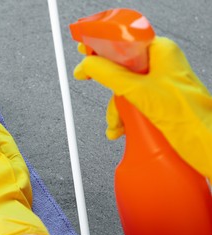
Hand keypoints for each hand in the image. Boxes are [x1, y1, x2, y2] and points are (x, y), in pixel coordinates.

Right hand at [74, 37, 211, 178]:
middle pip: (120, 68)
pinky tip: (121, 128)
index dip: (102, 46)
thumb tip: (88, 65)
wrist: (203, 143)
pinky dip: (123, 116)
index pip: (124, 41)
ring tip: (117, 124)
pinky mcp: (156, 100)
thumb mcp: (138, 91)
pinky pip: (131, 102)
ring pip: (123, 89)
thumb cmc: (187, 115)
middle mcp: (159, 65)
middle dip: (110, 89)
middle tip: (88, 82)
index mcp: (160, 51)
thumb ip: (109, 74)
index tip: (84, 49)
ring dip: (115, 109)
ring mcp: (157, 83)